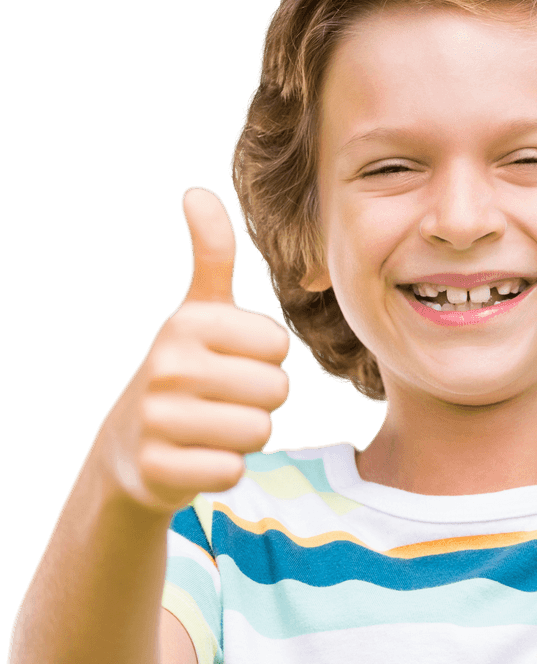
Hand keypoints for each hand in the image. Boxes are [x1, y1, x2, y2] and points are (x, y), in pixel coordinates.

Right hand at [96, 187, 291, 514]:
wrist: (130, 447)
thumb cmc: (184, 371)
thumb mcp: (196, 313)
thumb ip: (211, 256)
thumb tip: (197, 192)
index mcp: (186, 323)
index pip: (278, 345)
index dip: (264, 361)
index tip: (230, 363)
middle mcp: (167, 366)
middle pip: (275, 390)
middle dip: (260, 401)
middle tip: (222, 402)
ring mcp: (158, 420)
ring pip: (259, 432)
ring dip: (245, 436)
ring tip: (211, 428)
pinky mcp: (158, 470)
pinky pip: (233, 471)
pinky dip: (224, 469)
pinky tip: (197, 458)